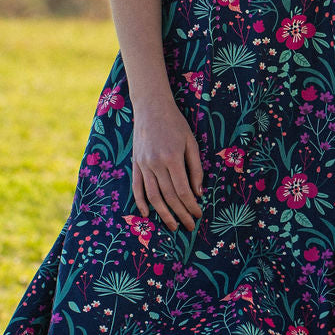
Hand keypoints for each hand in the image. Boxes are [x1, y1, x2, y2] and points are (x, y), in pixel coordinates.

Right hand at [131, 93, 204, 232]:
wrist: (151, 108)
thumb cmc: (175, 124)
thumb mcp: (191, 143)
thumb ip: (195, 168)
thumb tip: (198, 192)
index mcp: (173, 158)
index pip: (183, 190)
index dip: (191, 206)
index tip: (198, 215)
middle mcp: (156, 164)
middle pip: (169, 197)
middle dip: (180, 214)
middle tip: (189, 226)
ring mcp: (144, 165)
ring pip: (153, 196)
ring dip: (163, 214)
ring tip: (172, 226)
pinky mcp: (136, 164)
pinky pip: (137, 187)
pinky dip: (141, 202)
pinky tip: (147, 214)